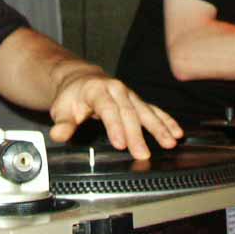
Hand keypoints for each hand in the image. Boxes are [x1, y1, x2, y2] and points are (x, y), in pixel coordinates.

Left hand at [48, 70, 182, 159]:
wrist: (81, 79)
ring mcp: (129, 95)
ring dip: (158, 127)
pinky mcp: (137, 101)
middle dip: (136, 134)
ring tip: (169, 142)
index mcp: (96, 90)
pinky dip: (166, 121)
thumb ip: (63, 123)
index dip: (114, 126)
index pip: (107, 108)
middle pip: (128, 112)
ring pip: (145, 111)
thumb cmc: (72, 96)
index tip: (120, 143)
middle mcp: (116, 90)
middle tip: (142, 154)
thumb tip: (58, 135)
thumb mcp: (62, 109)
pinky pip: (154, 110)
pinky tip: (176, 132)